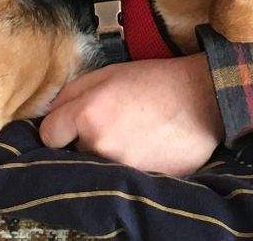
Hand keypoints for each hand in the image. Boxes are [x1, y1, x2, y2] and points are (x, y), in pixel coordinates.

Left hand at [39, 53, 224, 175]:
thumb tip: (52, 111)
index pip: (49, 135)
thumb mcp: (109, 72)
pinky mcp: (140, 179)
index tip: (69, 125)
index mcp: (88, 113)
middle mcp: (99, 144)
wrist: (203, 98)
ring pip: (97, 164)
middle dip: (84, 140)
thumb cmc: (157, 81)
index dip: (58, 128)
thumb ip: (73, 91)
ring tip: (132, 133)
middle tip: (111, 123)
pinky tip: (145, 145)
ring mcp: (120, 166)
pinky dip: (129, 162)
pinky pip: (122, 173)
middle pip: (73, 152)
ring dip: (107, 152)